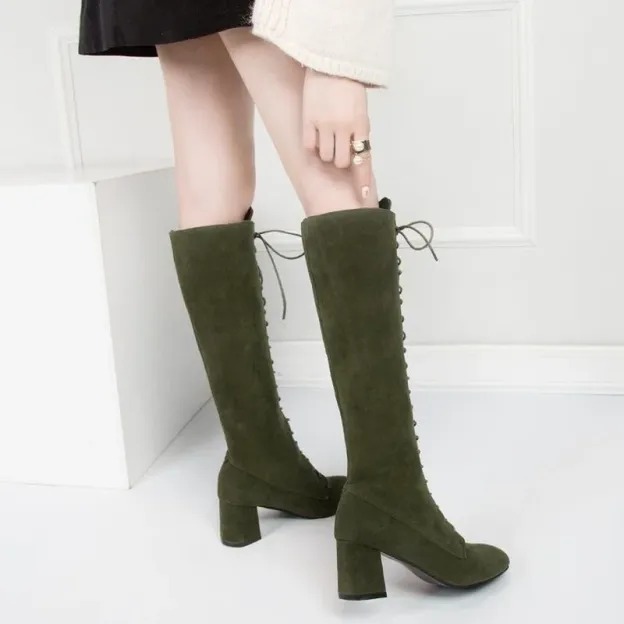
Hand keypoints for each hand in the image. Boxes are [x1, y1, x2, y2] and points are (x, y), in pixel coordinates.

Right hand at [302, 68, 373, 202]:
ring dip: (327, 152)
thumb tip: (357, 158)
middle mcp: (344, 128)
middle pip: (342, 162)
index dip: (363, 180)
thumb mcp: (361, 112)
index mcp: (361, 126)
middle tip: (338, 145)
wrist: (330, 65)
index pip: (363, 160)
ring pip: (326, 156)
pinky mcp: (309, 121)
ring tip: (326, 136)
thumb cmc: (349, 89)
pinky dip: (313, 145)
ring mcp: (325, 125)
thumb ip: (359, 134)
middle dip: (341, 158)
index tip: (363, 197)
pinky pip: (310, 147)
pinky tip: (315, 134)